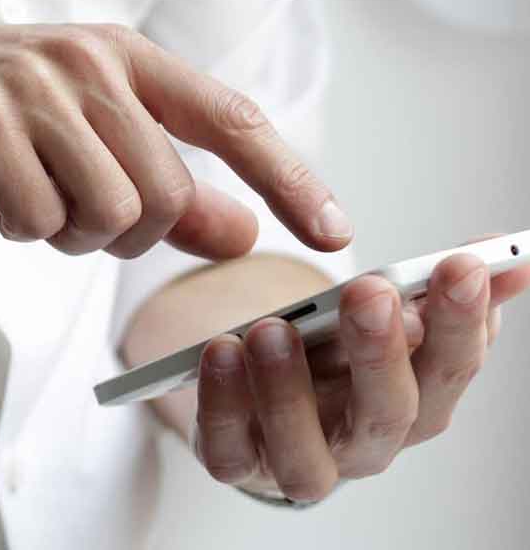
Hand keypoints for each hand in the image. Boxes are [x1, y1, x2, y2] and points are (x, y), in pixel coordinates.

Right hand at [0, 24, 351, 258]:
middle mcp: (86, 60)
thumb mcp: (71, 144)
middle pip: (166, 195)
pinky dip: (15, 230)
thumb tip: (241, 232)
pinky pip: (39, 220)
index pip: (231, 120)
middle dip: (121, 233)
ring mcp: (33, 85)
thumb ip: (161, 186)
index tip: (333, 233)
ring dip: (64, 233)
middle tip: (62, 211)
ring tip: (20, 196)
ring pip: (110, 214)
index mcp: (119, 54)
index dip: (290, 179)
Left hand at [192, 246, 529, 501]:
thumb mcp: (382, 316)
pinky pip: (228, 450)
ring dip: (288, 390)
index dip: (462, 322)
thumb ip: (436, 290)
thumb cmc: (331, 355)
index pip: (452, 368)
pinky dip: (223, 404)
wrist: (261, 397)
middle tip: (369, 292)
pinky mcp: (238, 464)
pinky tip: (220, 352)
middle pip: (388, 413)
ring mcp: (301, 461)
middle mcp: (366, 443)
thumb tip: (510, 256)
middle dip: (381, 351)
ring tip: (272, 329)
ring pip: (305, 451)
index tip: (461, 265)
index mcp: (416, 401)